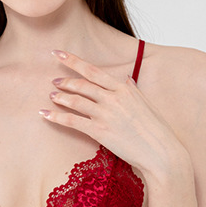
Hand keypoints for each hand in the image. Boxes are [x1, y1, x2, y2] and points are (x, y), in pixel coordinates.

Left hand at [40, 49, 190, 181]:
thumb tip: (125, 80)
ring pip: (75, 101)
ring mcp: (105, 114)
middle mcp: (113, 98)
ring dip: (60, 97)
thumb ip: (132, 91)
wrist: (160, 152)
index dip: (74, 61)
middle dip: (65, 81)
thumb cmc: (156, 131)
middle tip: (54, 81)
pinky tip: (45, 114)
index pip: (93, 71)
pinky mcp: (99, 131)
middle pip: (82, 84)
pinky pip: (72, 121)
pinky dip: (56, 117)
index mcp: (123, 89)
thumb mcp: (146, 105)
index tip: (59, 54)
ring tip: (52, 96)